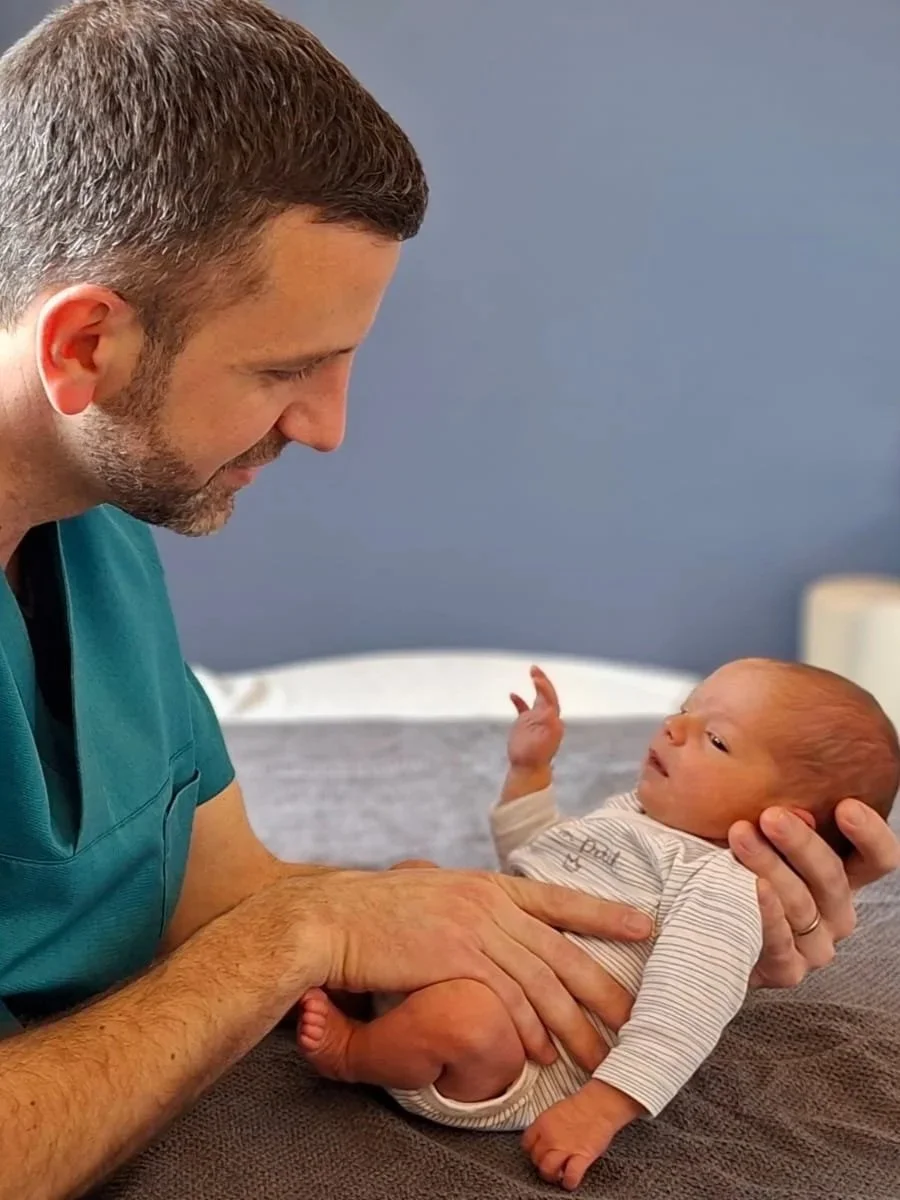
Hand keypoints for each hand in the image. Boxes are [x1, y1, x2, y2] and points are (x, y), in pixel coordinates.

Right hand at [285, 867, 648, 1070]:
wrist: (327, 917)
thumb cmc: (370, 913)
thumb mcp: (430, 896)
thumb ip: (465, 911)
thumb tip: (482, 927)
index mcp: (484, 884)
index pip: (557, 898)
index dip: (604, 914)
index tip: (643, 925)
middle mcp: (486, 901)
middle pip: (559, 949)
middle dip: (601, 987)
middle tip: (633, 1017)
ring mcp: (473, 927)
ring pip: (540, 981)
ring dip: (571, 1025)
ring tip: (595, 1055)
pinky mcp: (455, 958)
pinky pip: (505, 999)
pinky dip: (527, 1030)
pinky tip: (539, 1054)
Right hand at [508, 666, 564, 769]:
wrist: (528, 768)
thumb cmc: (537, 755)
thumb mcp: (544, 739)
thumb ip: (548, 724)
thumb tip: (551, 710)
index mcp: (552, 720)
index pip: (550, 698)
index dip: (544, 688)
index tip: (536, 680)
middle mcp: (546, 717)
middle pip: (546, 694)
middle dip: (542, 681)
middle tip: (534, 669)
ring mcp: (535, 720)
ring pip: (537, 699)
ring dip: (535, 686)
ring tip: (532, 673)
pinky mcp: (525, 724)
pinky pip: (523, 708)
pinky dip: (519, 701)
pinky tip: (512, 694)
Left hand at [522, 1081, 641, 1189]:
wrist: (599, 1104)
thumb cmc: (580, 1105)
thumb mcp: (555, 1110)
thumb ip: (546, 1126)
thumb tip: (544, 1139)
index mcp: (542, 1123)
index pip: (526, 1144)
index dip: (532, 1150)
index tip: (540, 1152)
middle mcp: (550, 1137)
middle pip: (536, 1159)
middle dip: (542, 1163)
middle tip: (551, 1163)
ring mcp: (564, 1148)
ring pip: (548, 1170)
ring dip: (552, 1175)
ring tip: (559, 1174)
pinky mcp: (581, 1157)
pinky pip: (570, 1177)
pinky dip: (569, 1182)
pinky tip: (570, 1180)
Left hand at [729, 800, 899, 987]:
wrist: (691, 914)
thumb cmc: (728, 860)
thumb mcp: (756, 832)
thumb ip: (781, 818)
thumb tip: (794, 804)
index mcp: (838, 874)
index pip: (876, 858)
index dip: (870, 835)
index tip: (846, 807)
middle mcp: (835, 912)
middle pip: (833, 878)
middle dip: (801, 843)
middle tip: (771, 816)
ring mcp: (814, 945)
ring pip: (802, 905)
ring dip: (770, 867)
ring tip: (739, 836)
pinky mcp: (786, 969)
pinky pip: (780, 942)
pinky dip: (766, 913)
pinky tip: (752, 888)